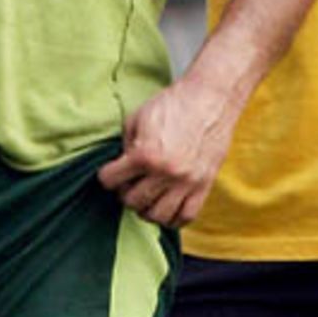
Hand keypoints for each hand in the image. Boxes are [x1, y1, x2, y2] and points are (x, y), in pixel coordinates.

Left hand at [98, 76, 238, 228]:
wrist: (211, 98)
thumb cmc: (173, 104)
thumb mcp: (138, 118)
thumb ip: (126, 146)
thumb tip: (121, 168)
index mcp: (145, 154)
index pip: (110, 181)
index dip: (107, 176)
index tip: (111, 173)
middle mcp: (166, 173)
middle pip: (132, 201)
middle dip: (125, 193)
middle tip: (130, 183)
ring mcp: (187, 182)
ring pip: (158, 216)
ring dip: (147, 209)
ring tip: (147, 197)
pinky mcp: (204, 186)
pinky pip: (186, 217)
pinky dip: (173, 218)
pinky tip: (167, 206)